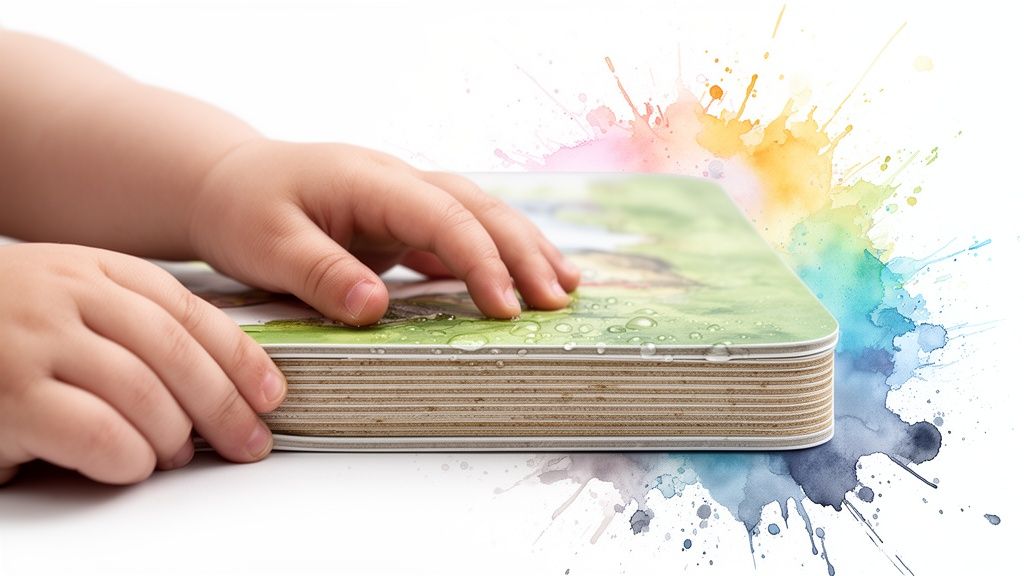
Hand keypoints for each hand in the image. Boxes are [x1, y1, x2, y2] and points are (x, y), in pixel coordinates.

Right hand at [0, 243, 284, 484]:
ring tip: (172, 454)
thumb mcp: (68, 299)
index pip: (188, 313)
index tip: (272, 395)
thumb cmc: (2, 325)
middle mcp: (67, 297)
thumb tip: (222, 377)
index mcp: (93, 271)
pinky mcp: (7, 396)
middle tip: (249, 442)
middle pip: (177, 355)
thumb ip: (131, 322)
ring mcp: (33, 343)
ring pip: (144, 396)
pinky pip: (98, 434)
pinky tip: (127, 464)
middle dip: (226, 407)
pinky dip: (127, 458)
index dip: (241, 358)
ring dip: (174, 437)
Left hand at [188, 140, 580, 325]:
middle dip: (522, 252)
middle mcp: (398, 182)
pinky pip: (460, 235)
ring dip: (523, 248)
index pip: (443, 216)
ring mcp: (404, 200)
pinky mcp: (402, 221)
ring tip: (565, 287)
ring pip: (479, 216)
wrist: (227, 182)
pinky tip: (521, 281)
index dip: (480, 261)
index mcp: (370, 180)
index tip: (506, 307)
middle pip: (478, 208)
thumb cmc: (242, 209)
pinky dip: (495, 257)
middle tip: (557, 300)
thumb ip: (320, 272)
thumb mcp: (266, 244)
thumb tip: (377, 308)